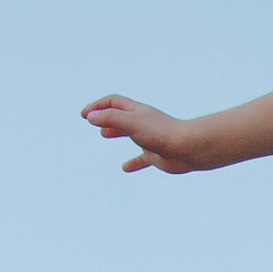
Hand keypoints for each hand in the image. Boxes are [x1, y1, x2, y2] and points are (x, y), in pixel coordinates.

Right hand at [84, 94, 198, 173]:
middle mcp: (143, 122)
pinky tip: (125, 168)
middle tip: (91, 120)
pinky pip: (142, 159)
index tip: (84, 115)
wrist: (188, 148)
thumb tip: (91, 116)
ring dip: (116, 132)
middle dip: (105, 116)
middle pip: (121, 115)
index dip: (98, 106)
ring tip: (104, 135)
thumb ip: (110, 119)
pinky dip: (133, 162)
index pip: (113, 103)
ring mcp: (150, 138)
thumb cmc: (161, 133)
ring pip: (130, 133)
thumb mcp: (131, 123)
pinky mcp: (156, 155)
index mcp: (137, 112)